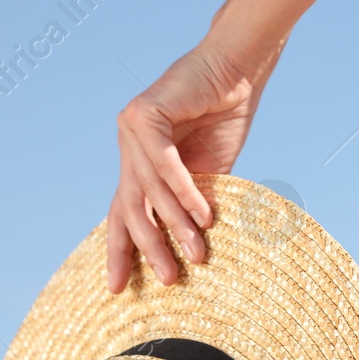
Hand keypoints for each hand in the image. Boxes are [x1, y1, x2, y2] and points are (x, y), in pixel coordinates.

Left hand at [106, 39, 275, 292]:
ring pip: (149, 190)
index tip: (119, 288)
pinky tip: (203, 215)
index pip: (124, 212)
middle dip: (147, 247)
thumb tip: (191, 248)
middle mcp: (128, 145)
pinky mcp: (145, 114)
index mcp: (139, 161)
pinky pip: (162, 164)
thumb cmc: (225, 117)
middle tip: (167, 279)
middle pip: (129, 207)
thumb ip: (191, 202)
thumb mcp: (207, 173)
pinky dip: (182, 191)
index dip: (121, 251)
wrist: (238, 71)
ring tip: (197, 253)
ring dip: (175, 225)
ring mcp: (132, 129)